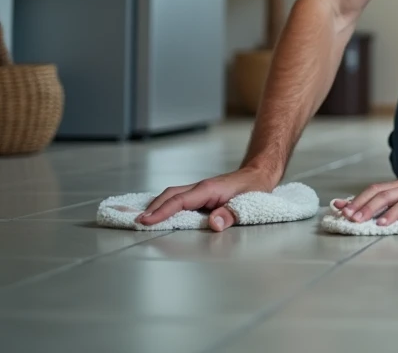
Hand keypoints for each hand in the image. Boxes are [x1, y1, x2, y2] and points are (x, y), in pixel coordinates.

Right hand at [136, 167, 277, 231]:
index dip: (161, 212)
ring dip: (157, 205)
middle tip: (137, 222)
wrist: (259, 174)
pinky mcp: (201, 194)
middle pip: (170, 195)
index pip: (180, 201)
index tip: (145, 221)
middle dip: (153, 208)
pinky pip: (179, 198)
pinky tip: (159, 212)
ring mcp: (200, 190)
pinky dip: (166, 204)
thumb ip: (230, 214)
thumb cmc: (254, 187)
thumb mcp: (248, 203)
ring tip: (142, 219)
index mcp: (208, 189)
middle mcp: (201, 187)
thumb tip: (213, 224)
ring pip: (173, 195)